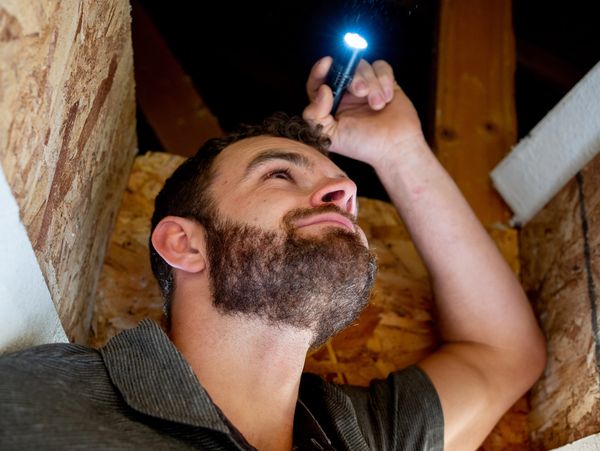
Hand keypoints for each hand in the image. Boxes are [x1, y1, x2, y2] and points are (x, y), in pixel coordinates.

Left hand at [303, 57, 425, 168]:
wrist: (394, 149)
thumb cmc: (362, 146)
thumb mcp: (331, 136)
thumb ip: (314, 115)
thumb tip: (322, 89)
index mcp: (331, 105)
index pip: (319, 82)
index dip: (319, 70)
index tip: (326, 63)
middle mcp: (347, 94)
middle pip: (343, 69)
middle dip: (353, 77)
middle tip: (361, 92)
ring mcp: (367, 87)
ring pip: (363, 66)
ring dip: (372, 83)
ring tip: (378, 105)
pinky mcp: (385, 83)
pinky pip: (381, 67)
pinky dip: (384, 79)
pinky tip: (387, 98)